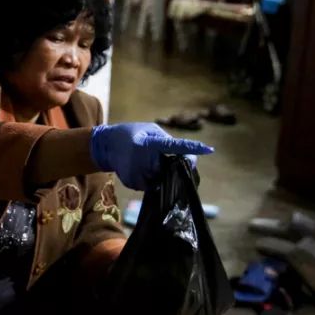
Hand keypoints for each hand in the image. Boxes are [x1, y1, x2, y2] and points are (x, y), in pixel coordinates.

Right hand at [89, 122, 212, 190]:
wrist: (105, 146)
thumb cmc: (131, 134)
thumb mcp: (149, 130)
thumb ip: (166, 141)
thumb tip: (184, 155)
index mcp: (150, 144)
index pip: (174, 146)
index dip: (191, 148)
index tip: (208, 149)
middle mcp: (145, 160)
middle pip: (169, 168)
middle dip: (169, 164)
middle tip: (154, 155)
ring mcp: (138, 173)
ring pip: (160, 179)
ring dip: (157, 173)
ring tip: (143, 161)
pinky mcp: (133, 183)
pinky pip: (149, 185)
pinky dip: (148, 178)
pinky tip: (137, 168)